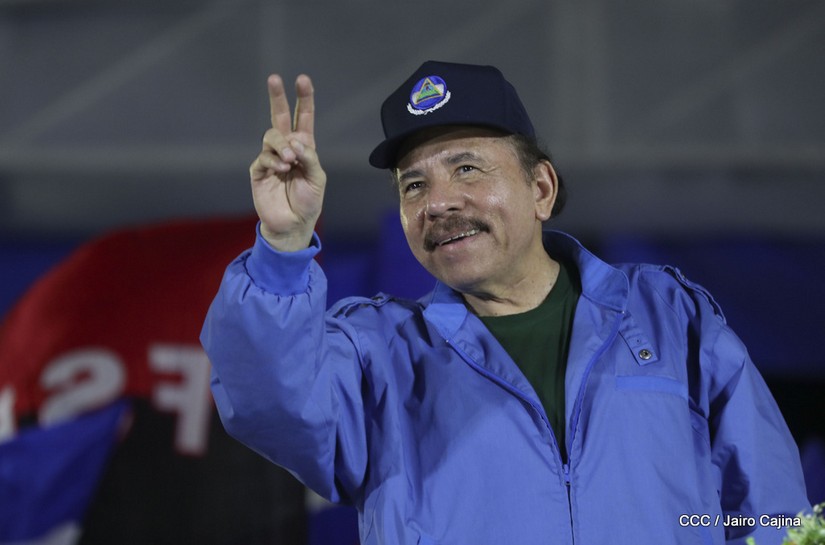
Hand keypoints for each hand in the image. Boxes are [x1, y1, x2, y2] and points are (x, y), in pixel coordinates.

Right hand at [250, 74, 325, 250]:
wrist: (292, 224)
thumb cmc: (308, 202)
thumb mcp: (317, 178)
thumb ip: (309, 158)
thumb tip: (295, 142)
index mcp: (304, 147)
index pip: (303, 118)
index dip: (304, 99)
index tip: (302, 79)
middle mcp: (287, 148)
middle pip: (279, 117)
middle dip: (277, 97)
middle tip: (274, 78)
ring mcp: (271, 158)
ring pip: (271, 136)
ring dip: (282, 145)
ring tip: (290, 161)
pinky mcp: (259, 170)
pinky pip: (264, 157)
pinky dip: (274, 161)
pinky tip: (282, 170)